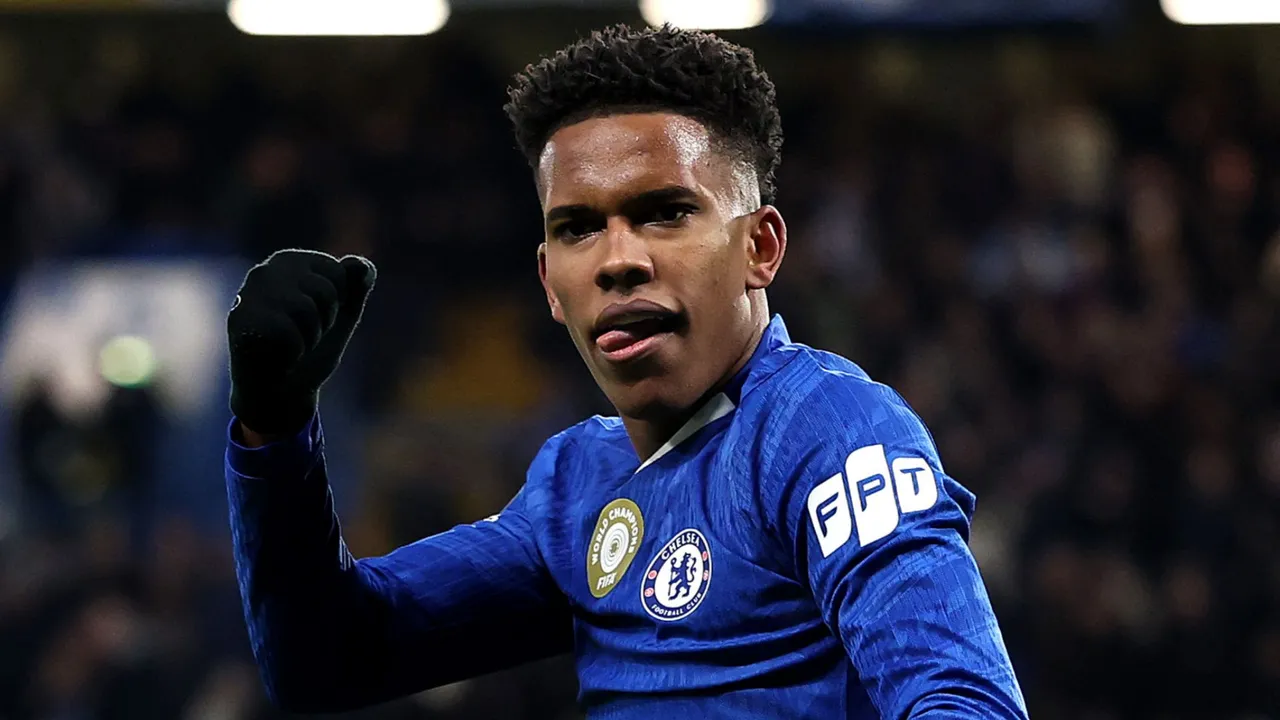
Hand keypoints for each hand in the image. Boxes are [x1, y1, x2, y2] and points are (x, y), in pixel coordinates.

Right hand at [227, 249, 376, 435]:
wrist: (280, 393)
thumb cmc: (310, 349)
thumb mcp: (342, 316)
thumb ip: (356, 287)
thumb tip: (360, 263)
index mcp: (289, 262)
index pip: (338, 271)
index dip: (338, 303)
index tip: (318, 316)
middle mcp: (265, 271)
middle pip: (325, 291)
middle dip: (324, 321)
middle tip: (302, 334)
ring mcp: (249, 295)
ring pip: (306, 311)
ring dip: (309, 338)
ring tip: (291, 345)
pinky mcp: (240, 322)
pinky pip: (289, 334)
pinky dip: (293, 352)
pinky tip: (278, 356)